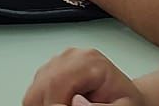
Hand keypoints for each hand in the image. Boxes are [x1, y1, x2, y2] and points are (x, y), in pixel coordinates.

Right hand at [23, 48, 144, 105]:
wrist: (121, 94)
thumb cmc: (123, 100)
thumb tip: (75, 102)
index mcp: (90, 60)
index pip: (57, 81)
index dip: (54, 104)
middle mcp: (71, 56)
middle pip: (42, 84)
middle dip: (48, 105)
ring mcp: (58, 62)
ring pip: (34, 89)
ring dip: (43, 104)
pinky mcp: (49, 71)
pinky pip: (34, 92)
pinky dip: (42, 103)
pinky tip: (60, 104)